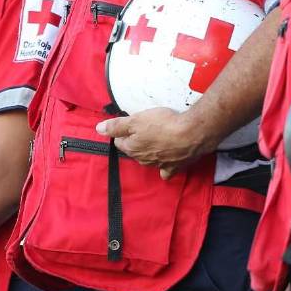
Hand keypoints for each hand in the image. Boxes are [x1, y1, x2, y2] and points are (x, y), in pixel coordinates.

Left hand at [96, 106, 217, 179]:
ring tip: (155, 141)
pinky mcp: (175, 167)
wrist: (192, 133)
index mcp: (132, 149)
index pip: (120, 142)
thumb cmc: (163, 124)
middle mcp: (144, 160)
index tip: (129, 124)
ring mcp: (160, 165)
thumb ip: (116, 125)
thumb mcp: (136, 120)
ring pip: (149, 160)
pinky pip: (166, 170)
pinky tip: (168, 160)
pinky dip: (165, 167)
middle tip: (143, 129)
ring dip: (149, 152)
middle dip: (135, 142)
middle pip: (134, 151)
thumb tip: (98, 129)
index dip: (122, 132)